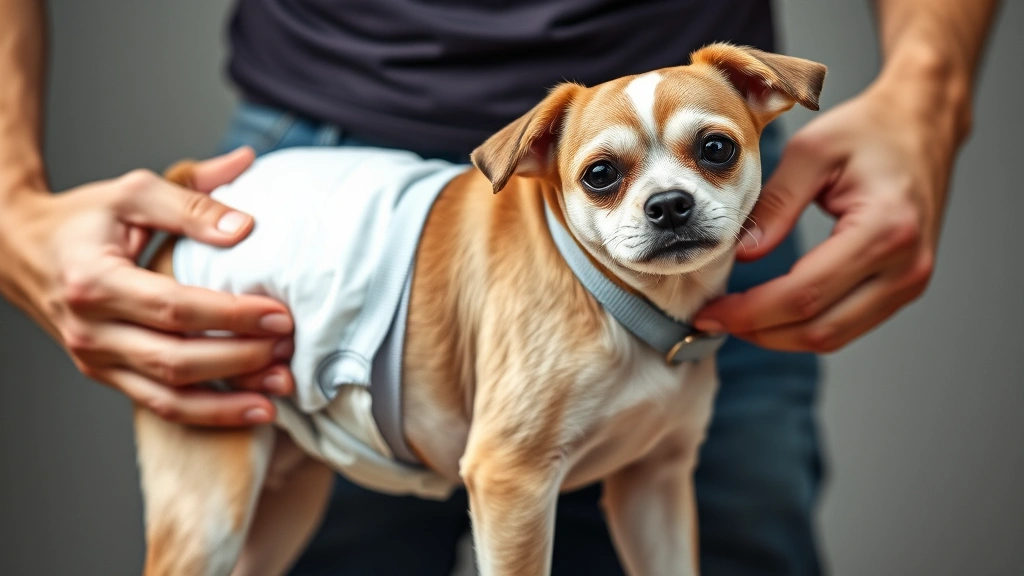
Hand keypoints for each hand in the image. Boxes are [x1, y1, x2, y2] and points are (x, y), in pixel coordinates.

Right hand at [0, 147, 296, 424]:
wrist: (21, 249)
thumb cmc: (84, 218)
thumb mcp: (134, 193)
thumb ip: (191, 204)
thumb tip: (246, 226)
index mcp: (95, 281)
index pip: (174, 307)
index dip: (231, 316)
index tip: (279, 314)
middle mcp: (91, 330)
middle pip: (175, 359)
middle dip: (240, 359)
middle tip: (289, 349)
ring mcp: (96, 360)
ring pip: (169, 396)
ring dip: (230, 400)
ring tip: (280, 393)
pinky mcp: (107, 376)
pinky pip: (161, 405)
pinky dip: (209, 413)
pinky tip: (252, 408)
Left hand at [694, 68, 966, 352]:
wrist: (922, 125)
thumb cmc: (871, 130)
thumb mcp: (811, 151)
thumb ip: (775, 204)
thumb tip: (742, 254)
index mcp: (884, 230)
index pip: (805, 294)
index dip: (751, 312)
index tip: (711, 311)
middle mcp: (905, 267)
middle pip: (819, 329)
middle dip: (759, 331)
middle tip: (713, 318)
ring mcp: (909, 282)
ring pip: (834, 337)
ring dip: (779, 336)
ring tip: (735, 319)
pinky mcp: (903, 288)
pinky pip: (848, 325)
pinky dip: (804, 326)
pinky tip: (770, 313)